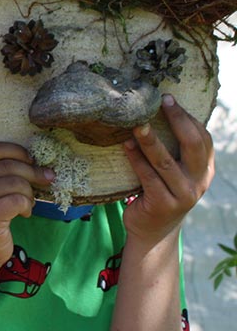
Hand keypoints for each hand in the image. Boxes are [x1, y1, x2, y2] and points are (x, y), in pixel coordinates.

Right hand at [0, 143, 53, 270]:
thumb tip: (39, 162)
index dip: (17, 151)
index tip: (33, 161)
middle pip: (9, 166)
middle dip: (33, 173)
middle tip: (45, 181)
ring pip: (16, 183)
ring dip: (29, 194)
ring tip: (27, 204)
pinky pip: (18, 200)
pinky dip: (27, 206)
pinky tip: (24, 214)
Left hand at [122, 94, 212, 245]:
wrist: (152, 231)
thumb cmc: (159, 192)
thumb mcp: (174, 172)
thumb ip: (173, 150)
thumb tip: (152, 112)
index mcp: (205, 169)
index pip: (202, 138)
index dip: (187, 117)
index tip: (168, 99)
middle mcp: (199, 181)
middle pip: (192, 145)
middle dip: (177, 120)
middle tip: (160, 103)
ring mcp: (183, 195)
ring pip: (166, 161)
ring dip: (150, 141)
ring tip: (136, 124)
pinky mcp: (163, 204)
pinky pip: (148, 177)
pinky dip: (136, 160)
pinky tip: (125, 146)